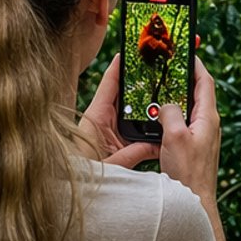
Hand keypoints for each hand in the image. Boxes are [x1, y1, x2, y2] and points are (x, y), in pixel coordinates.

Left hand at [76, 54, 159, 168]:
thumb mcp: (109, 165)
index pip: (111, 82)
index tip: (134, 48)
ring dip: (148, 105)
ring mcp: (110, 129)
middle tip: (161, 69)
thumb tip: (156, 146)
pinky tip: (163, 125)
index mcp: (96, 116)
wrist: (72, 192)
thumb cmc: (82, 176)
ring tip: (168, 94)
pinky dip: (149, 125)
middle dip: (142, 82)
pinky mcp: (116, 142)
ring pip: (133, 110)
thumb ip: (132, 154)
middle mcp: (103, 119)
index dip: (122, 64)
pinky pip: (136, 127)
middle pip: (126, 93)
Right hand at [160, 56, 220, 204]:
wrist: (195, 202)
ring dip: (176, 98)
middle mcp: (208, 124)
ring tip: (160, 90)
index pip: (205, 82)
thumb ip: (170, 114)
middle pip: (197, 93)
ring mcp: (202, 136)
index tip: (186, 52)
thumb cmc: (188, 174)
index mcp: (208, 118)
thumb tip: (167, 104)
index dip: (196, 65)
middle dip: (184, 79)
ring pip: (189, 109)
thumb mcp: (174, 138)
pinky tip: (158, 120)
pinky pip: (183, 123)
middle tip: (169, 68)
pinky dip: (172, 116)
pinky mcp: (194, 147)